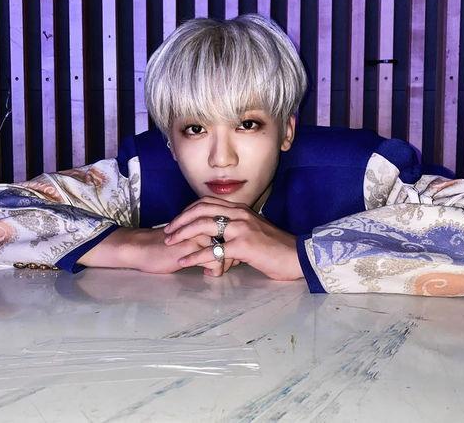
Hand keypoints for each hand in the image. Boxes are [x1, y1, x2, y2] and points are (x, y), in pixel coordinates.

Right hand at [78, 226, 234, 275]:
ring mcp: (198, 235)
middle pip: (232, 239)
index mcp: (205, 217)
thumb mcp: (192, 239)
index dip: (236, 244)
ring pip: (225, 250)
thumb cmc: (168, 246)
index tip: (234, 257)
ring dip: (226, 264)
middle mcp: (203, 223)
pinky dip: (215, 270)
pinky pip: (213, 260)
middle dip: (235, 255)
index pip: (232, 229)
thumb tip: (229, 250)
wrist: (143, 248)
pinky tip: (207, 274)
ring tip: (217, 271)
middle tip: (231, 265)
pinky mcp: (191, 248)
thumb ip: (209, 240)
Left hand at [163, 196, 302, 280]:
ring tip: (170, 243)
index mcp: (240, 209)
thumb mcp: (253, 231)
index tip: (177, 221)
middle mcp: (239, 214)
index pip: (207, 202)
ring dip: (183, 234)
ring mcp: (241, 228)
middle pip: (201, 210)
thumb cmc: (274, 247)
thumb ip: (235, 230)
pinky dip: (195, 256)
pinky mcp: (243, 245)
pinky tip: (185, 261)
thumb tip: (217, 240)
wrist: (296, 256)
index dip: (188, 210)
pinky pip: (213, 250)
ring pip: (204, 225)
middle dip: (180, 220)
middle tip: (167, 231)